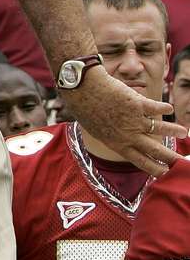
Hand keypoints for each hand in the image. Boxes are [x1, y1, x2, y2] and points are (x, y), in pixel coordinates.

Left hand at [62, 67, 186, 174]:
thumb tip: (121, 137)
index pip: (140, 161)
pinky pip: (156, 108)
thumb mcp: (97, 129)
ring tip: (184, 132)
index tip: (166, 173)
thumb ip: (112, 135)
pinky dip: (164, 108)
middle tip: (182, 162)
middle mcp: (128, 135)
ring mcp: (134, 120)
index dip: (155, 168)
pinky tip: (169, 109)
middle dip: (171, 158)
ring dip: (174, 130)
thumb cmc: (85, 108)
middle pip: (155, 150)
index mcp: (117, 144)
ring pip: (160, 129)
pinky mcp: (137, 104)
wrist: (82, 89)